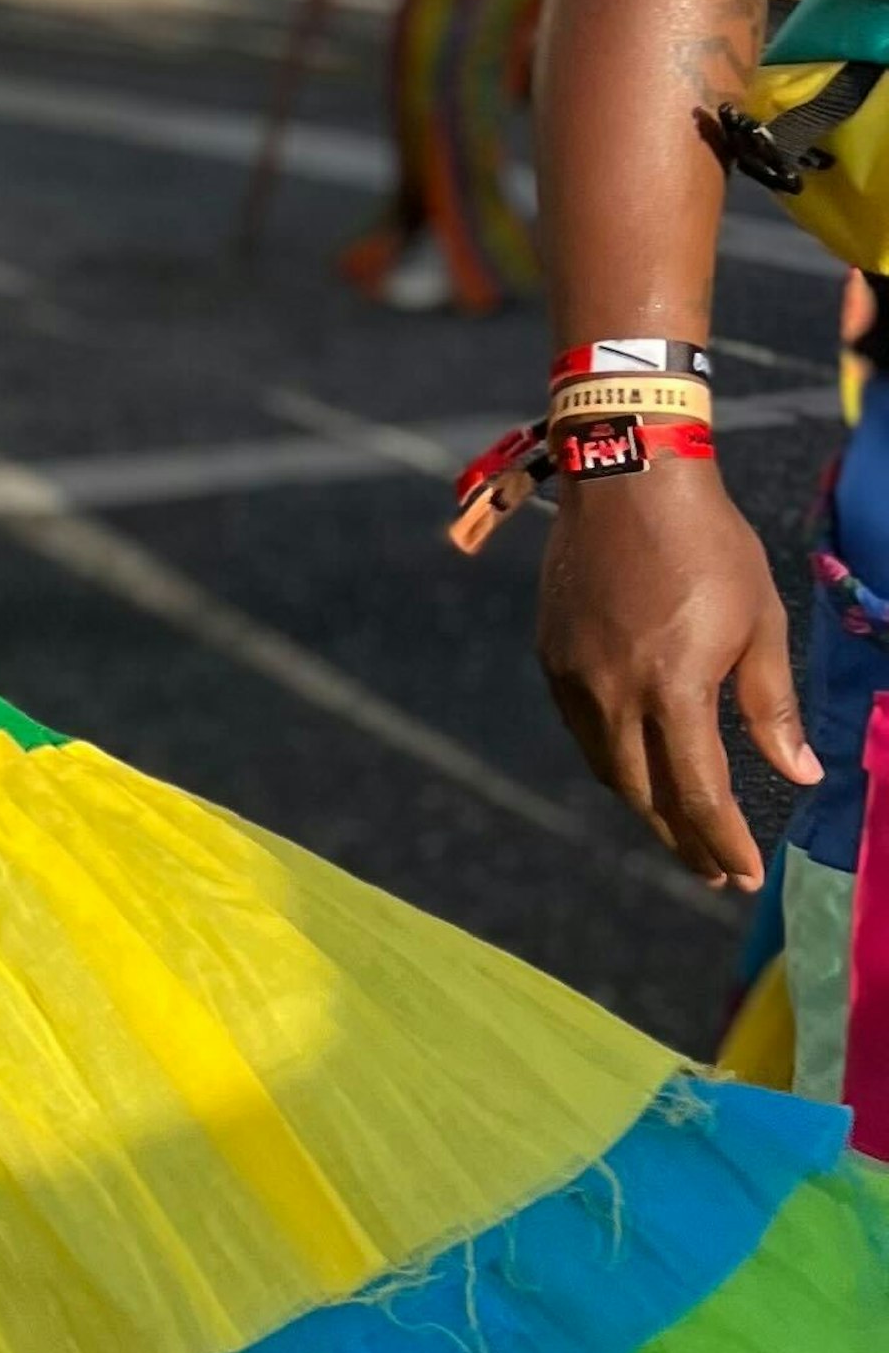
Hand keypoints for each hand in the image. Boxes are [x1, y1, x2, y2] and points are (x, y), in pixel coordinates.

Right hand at [534, 454, 815, 888]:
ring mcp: (575, 678)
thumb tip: (800, 774)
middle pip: (645, 796)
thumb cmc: (710, 545)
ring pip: (607, 769)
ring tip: (679, 830)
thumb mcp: (761, 622)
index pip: (699, 793)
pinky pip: (583, 731)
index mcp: (673, 687)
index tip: (744, 873)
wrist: (626, 479)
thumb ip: (772, 706)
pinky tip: (638, 766)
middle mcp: (615, 694)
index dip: (723, 842)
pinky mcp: (552, 658)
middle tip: (714, 871)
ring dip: (645, 807)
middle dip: (683, 842)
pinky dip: (614, 761)